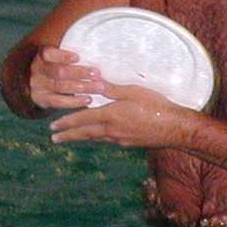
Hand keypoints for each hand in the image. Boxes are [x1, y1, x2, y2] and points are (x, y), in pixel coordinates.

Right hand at [28, 46, 107, 110]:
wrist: (36, 84)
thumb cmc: (55, 65)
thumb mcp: (57, 55)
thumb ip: (70, 49)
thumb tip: (93, 37)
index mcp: (41, 56)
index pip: (48, 54)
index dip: (62, 56)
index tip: (78, 57)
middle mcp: (37, 70)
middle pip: (59, 72)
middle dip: (80, 73)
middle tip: (97, 74)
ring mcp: (38, 86)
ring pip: (61, 87)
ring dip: (83, 87)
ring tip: (99, 87)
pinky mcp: (42, 100)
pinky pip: (59, 102)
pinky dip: (75, 101)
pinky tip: (88, 99)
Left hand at [48, 84, 188, 148]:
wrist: (174, 128)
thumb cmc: (156, 106)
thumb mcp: (133, 92)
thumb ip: (112, 89)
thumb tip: (94, 82)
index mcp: (111, 115)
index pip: (82, 119)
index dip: (66, 122)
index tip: (53, 126)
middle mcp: (112, 130)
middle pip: (84, 133)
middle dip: (68, 135)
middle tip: (54, 138)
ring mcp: (120, 139)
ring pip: (95, 138)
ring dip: (80, 137)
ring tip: (70, 137)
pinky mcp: (128, 143)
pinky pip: (107, 140)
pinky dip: (97, 138)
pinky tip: (96, 136)